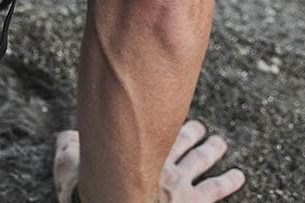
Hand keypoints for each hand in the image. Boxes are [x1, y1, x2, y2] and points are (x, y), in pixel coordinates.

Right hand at [53, 121, 245, 201]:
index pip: (154, 128)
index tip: (173, 111)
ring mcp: (178, 182)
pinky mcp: (192, 202)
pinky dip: (228, 180)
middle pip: (180, 140)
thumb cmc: (95, 193)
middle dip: (191, 132)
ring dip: (211, 149)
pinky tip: (239, 175)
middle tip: (201, 127)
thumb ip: (71, 150)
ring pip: (199, 160)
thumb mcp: (74, 167)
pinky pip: (215, 190)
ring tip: (220, 142)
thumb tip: (65, 135)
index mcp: (136, 151)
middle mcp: (159, 161)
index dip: (165, 119)